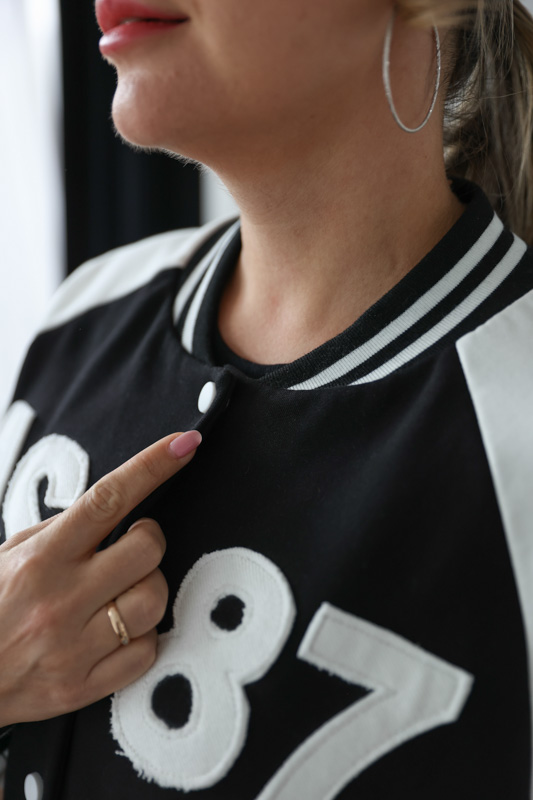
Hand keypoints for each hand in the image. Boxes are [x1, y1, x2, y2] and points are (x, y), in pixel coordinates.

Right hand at [0, 430, 201, 726]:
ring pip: (154, 601)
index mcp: (41, 558)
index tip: (184, 443)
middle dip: (149, 539)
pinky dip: (141, 637)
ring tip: (122, 591)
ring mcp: (73, 647)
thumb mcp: (9, 554)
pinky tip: (116, 631)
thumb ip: (61, 531)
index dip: (152, 466)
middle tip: (132, 544)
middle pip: (147, 550)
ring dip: (148, 588)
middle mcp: (60, 600)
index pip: (108, 499)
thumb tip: (118, 504)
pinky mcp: (82, 687)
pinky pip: (146, 651)